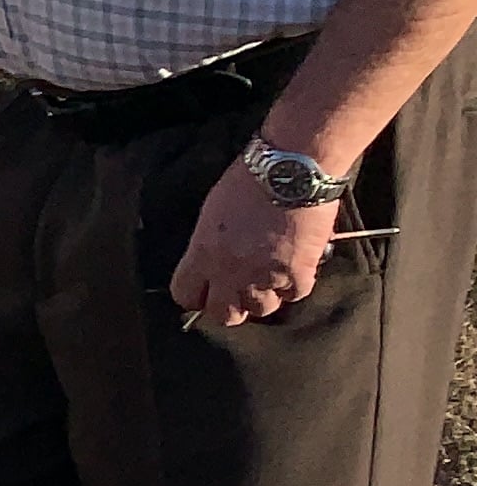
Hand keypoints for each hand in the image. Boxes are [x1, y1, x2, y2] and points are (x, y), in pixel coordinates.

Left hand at [169, 163, 339, 324]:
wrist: (290, 170)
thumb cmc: (248, 182)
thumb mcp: (211, 212)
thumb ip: (208, 245)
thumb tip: (210, 263)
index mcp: (202, 255)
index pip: (186, 295)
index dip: (196, 296)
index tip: (204, 291)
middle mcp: (230, 272)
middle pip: (224, 315)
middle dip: (229, 307)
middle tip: (238, 294)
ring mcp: (265, 276)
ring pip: (262, 309)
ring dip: (265, 296)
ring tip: (269, 277)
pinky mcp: (298, 273)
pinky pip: (294, 294)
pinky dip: (295, 284)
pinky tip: (295, 266)